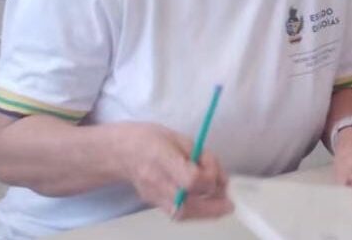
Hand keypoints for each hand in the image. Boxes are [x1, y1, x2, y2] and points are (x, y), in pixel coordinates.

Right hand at [112, 122, 232, 218]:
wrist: (122, 151)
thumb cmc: (152, 139)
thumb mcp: (181, 138)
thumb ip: (202, 157)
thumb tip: (221, 177)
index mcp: (162, 157)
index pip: (189, 179)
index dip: (208, 179)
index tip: (218, 175)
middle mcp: (156, 181)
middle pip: (186, 205)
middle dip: (212, 206)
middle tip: (228, 202)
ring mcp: (152, 196)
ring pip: (182, 214)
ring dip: (206, 212)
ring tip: (221, 205)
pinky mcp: (153, 203)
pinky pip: (177, 214)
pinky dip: (195, 212)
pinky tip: (207, 204)